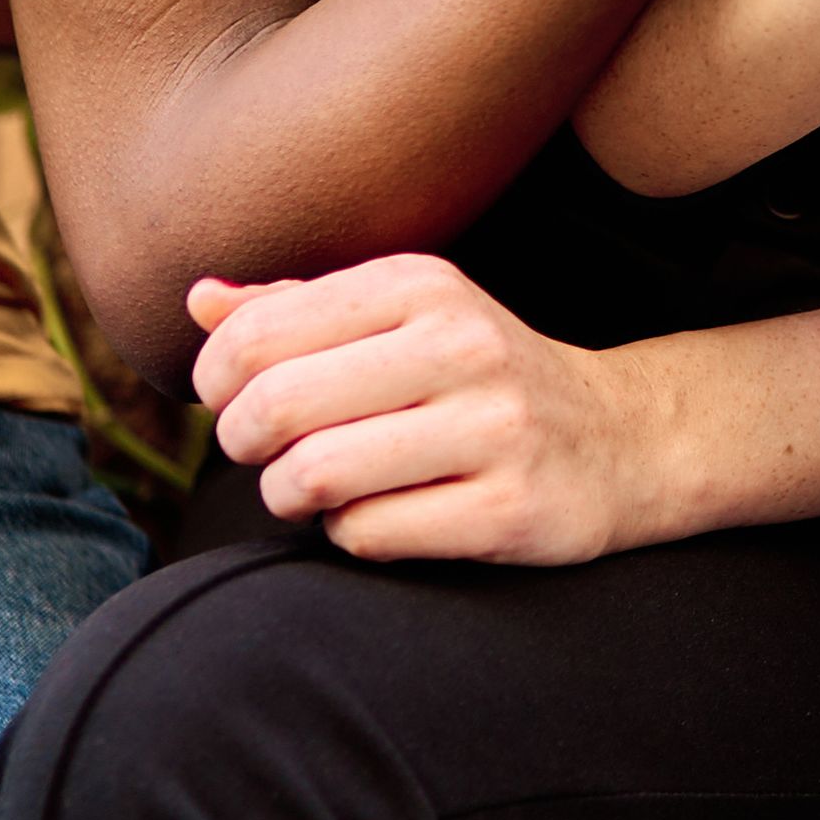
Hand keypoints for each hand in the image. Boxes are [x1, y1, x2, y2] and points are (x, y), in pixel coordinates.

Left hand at [196, 254, 690, 564]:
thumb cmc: (478, 377)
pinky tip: (381, 514)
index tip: (236, 403)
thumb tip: (198, 301)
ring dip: (289, 497)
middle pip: (275, 406)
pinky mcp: (509, 509)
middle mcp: (461, 345)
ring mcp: (492, 429)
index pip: (256, 334)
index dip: (217, 383)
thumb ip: (297, 307)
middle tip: (264, 454)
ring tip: (313, 490)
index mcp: (421, 285)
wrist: (621, 439)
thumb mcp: (403, 317)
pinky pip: (368, 534)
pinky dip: (350, 533)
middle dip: (243, 445)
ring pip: (313, 476)